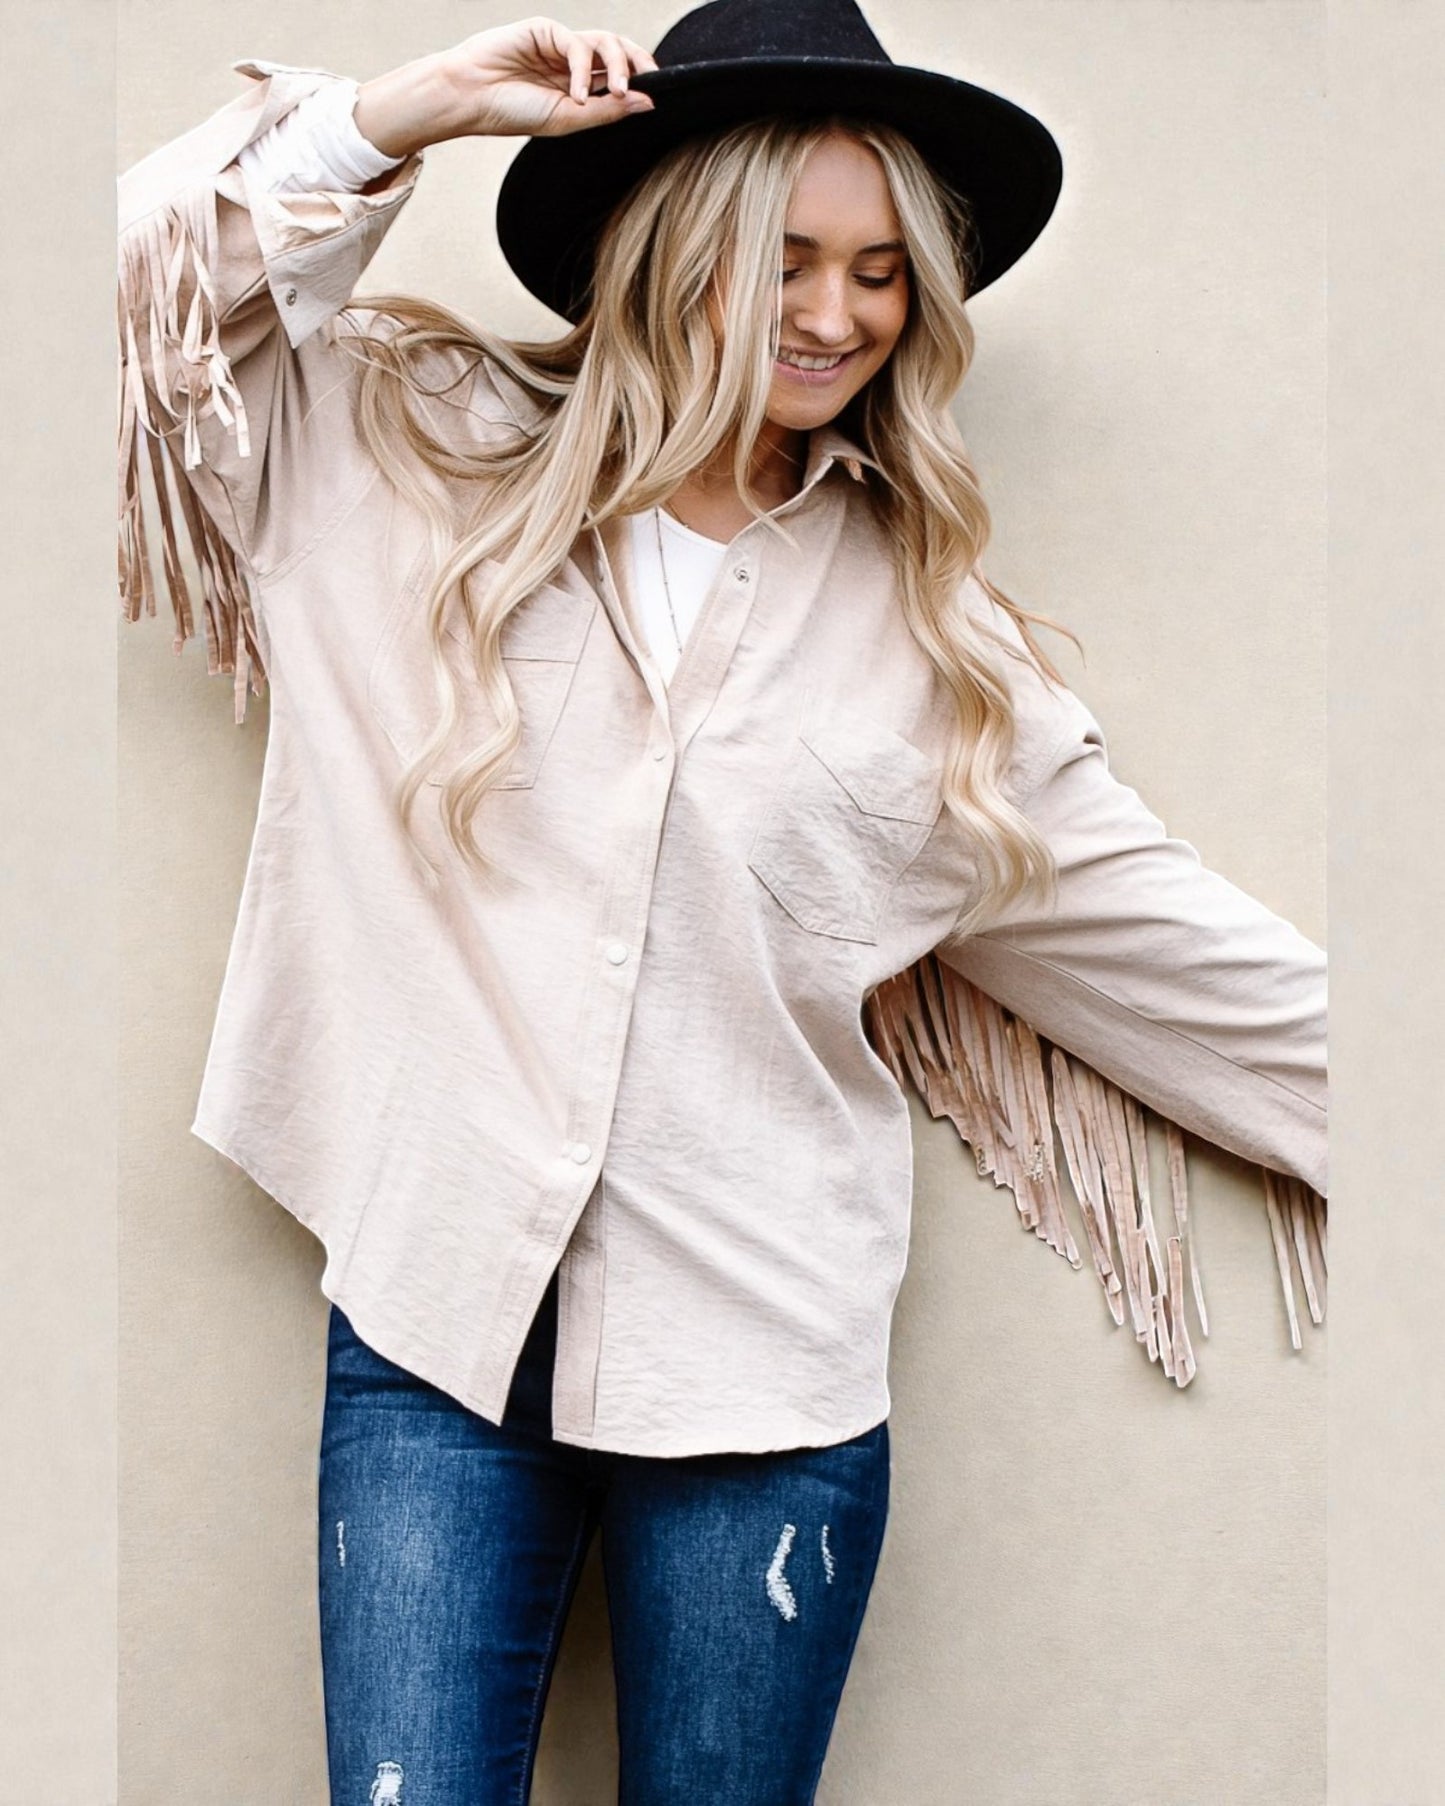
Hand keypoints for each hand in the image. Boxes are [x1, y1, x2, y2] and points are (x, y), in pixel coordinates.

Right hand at [442, 16, 657, 137]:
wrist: (471, 99)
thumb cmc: (512, 113)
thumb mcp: (568, 119)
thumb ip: (608, 110)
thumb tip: (649, 103)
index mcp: (579, 86)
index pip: (620, 75)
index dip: (641, 79)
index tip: (658, 94)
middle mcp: (572, 63)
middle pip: (618, 52)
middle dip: (639, 63)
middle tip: (650, 81)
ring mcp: (558, 44)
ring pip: (603, 42)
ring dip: (617, 66)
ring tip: (617, 91)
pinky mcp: (544, 29)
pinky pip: (576, 43)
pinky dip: (582, 69)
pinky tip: (577, 94)